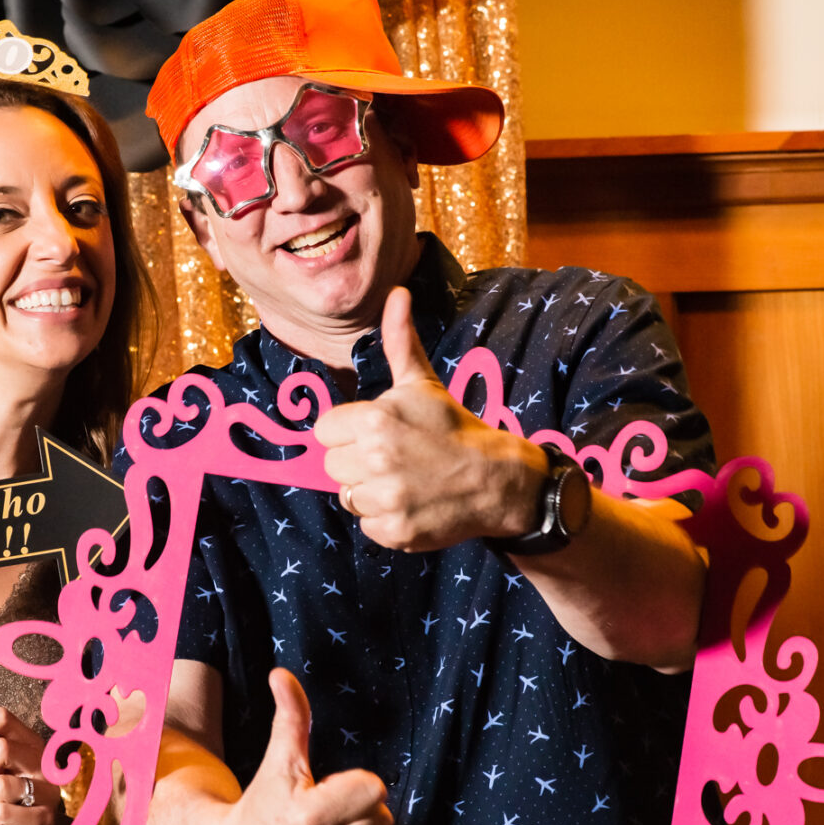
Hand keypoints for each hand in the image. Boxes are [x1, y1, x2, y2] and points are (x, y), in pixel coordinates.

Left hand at [0, 706, 66, 824]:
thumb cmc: (12, 803)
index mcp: (30, 743)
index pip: (2, 718)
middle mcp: (43, 762)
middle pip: (1, 748)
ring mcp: (46, 790)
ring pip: (2, 784)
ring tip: (1, 805)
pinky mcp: (42, 819)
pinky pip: (2, 812)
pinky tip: (6, 823)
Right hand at [197, 669, 391, 824]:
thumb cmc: (260, 803)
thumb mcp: (277, 760)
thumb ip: (290, 717)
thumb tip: (282, 673)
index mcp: (308, 817)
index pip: (373, 789)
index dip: (355, 783)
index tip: (330, 787)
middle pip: (382, 818)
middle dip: (360, 808)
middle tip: (329, 809)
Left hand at [314, 286, 544, 551]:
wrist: (498, 480)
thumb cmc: (452, 427)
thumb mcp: (422, 383)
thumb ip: (399, 341)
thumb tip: (396, 292)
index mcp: (375, 420)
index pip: (325, 432)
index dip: (348, 432)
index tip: (377, 433)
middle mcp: (376, 460)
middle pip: (333, 466)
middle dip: (357, 463)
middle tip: (395, 458)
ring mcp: (387, 499)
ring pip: (348, 497)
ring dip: (370, 492)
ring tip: (404, 480)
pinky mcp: (395, 532)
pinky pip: (367, 526)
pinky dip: (385, 520)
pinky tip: (412, 504)